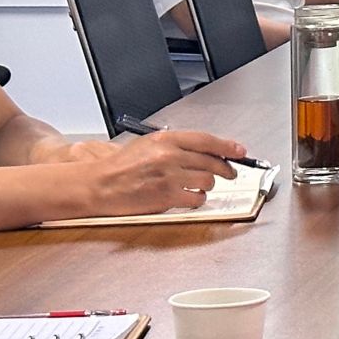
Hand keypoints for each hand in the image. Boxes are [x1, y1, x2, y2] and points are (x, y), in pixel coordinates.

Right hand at [82, 130, 240, 215]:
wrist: (98, 185)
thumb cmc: (120, 167)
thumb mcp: (148, 145)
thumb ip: (176, 145)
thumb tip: (206, 151)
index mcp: (166, 139)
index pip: (207, 140)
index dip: (227, 146)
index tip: (240, 151)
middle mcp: (170, 155)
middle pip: (212, 161)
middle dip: (225, 169)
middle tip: (230, 173)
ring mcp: (169, 176)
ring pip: (207, 180)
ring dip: (208, 185)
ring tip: (200, 186)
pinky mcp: (166, 196)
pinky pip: (196, 198)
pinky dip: (197, 199)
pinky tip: (191, 197)